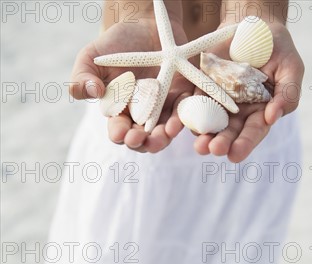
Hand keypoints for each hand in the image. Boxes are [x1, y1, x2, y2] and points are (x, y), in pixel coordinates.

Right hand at [70, 18, 192, 152]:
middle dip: (142, 143)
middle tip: (140, 139)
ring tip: (163, 135)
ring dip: (163, 138)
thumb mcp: (91, 58)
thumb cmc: (114, 45)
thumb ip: (82, 77)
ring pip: (164, 133)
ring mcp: (163, 110)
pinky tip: (177, 121)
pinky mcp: (182, 98)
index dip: (119, 134)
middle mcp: (142, 118)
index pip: (119, 131)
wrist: (145, 26)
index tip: (120, 133)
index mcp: (119, 113)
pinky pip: (183, 114)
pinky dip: (181, 120)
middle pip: (143, 139)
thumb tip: (91, 91)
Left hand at [194, 20, 304, 162]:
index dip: (244, 144)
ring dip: (204, 135)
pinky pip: (194, 103)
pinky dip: (189, 114)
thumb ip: (288, 94)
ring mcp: (219, 101)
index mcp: (260, 112)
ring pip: (210, 123)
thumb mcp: (291, 68)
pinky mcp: (202, 88)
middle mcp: (238, 112)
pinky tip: (185, 123)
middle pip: (229, 132)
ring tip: (200, 146)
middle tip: (214, 150)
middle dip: (222, 143)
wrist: (253, 25)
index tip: (235, 155)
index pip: (253, 132)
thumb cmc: (278, 49)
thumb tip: (273, 117)